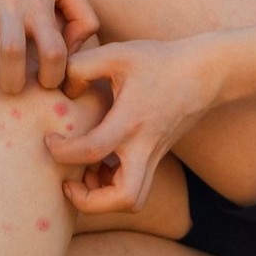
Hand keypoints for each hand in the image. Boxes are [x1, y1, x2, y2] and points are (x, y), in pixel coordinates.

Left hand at [46, 39, 218, 213]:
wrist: (205, 73)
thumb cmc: (159, 61)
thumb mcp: (117, 53)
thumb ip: (80, 66)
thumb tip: (63, 91)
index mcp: (130, 121)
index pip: (91, 150)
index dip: (62, 151)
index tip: (50, 140)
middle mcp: (144, 147)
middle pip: (126, 199)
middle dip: (91, 202)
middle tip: (68, 183)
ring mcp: (154, 157)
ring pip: (133, 200)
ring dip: (103, 200)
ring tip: (81, 176)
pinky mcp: (156, 158)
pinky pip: (135, 189)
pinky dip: (112, 189)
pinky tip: (97, 167)